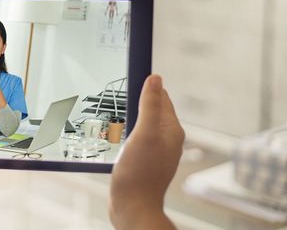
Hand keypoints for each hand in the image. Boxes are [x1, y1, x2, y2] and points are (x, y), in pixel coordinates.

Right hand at [109, 74, 183, 229]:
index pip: (162, 97)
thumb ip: (150, 105)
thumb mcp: (144, 133)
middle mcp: (166, 139)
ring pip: (143, 125)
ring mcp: (155, 151)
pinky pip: (136, 139)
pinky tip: (115, 137)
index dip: (146, 87)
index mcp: (171, 130)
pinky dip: (126, 134)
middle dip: (137, 102)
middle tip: (119, 97)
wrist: (132, 207)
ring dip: (130, 118)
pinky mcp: (144, 162)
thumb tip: (156, 78)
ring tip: (115, 116)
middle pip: (151, 110)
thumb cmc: (139, 173)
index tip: (129, 78)